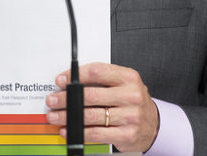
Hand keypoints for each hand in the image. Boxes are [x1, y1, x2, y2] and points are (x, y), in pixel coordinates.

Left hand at [45, 62, 159, 152]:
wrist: (154, 125)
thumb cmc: (133, 102)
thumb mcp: (124, 84)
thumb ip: (102, 80)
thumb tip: (70, 82)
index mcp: (129, 78)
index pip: (97, 71)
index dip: (75, 75)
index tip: (61, 80)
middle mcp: (131, 96)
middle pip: (90, 95)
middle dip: (66, 98)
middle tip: (53, 100)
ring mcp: (130, 116)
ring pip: (90, 116)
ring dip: (68, 116)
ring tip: (55, 116)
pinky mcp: (126, 135)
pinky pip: (96, 133)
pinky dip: (78, 132)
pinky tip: (68, 130)